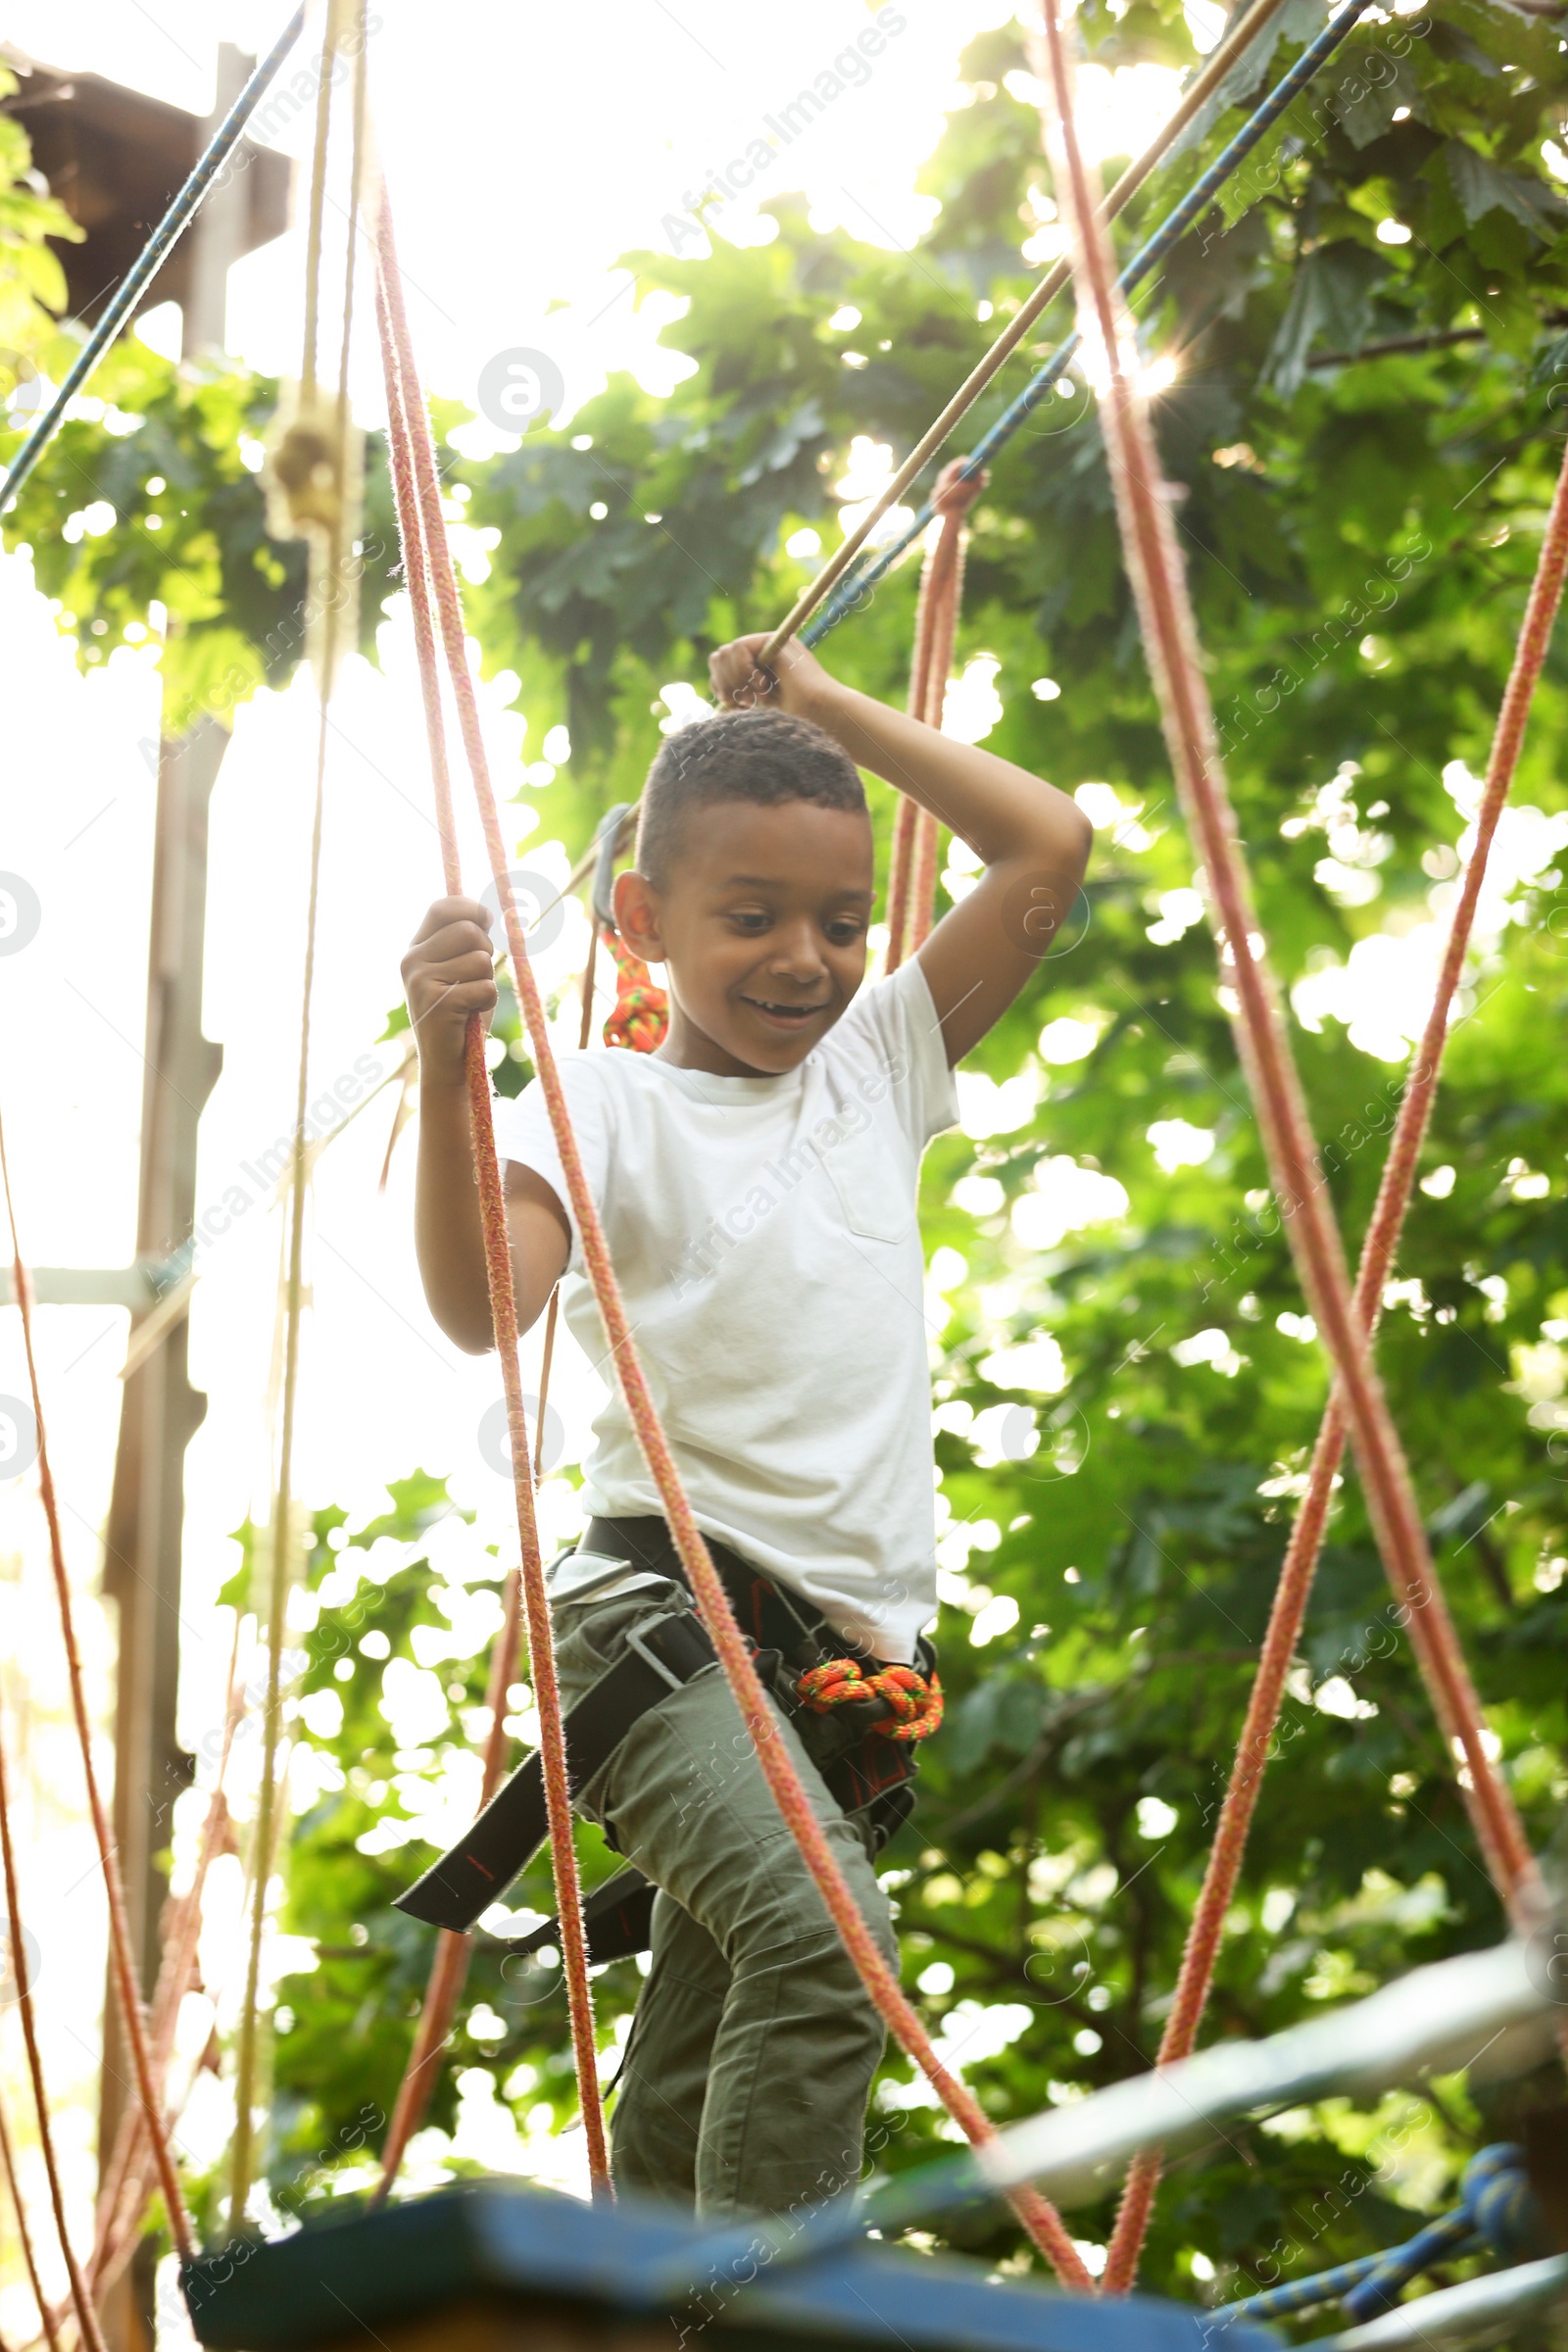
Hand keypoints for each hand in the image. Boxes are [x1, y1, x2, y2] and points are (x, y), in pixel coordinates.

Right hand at [401, 896, 496, 1086]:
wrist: (447, 1063)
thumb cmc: (460, 1013)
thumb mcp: (460, 970)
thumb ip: (466, 941)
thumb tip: (490, 911)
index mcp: (415, 949)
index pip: (443, 908)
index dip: (471, 909)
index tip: (487, 922)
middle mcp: (411, 960)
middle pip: (469, 931)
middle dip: (486, 952)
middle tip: (476, 979)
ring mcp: (421, 981)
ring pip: (481, 960)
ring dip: (487, 981)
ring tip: (470, 1000)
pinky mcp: (438, 1003)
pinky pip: (485, 987)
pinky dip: (487, 1002)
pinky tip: (471, 1015)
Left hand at [708, 632, 833, 720]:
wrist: (821, 717)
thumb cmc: (796, 722)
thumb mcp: (757, 709)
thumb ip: (739, 694)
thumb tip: (715, 685)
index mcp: (759, 669)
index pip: (720, 665)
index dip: (720, 685)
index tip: (737, 705)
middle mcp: (764, 653)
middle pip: (719, 656)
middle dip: (724, 682)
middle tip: (746, 702)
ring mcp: (771, 645)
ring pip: (726, 651)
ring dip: (734, 679)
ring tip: (754, 697)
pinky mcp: (776, 641)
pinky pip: (739, 648)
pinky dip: (743, 670)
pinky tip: (763, 686)